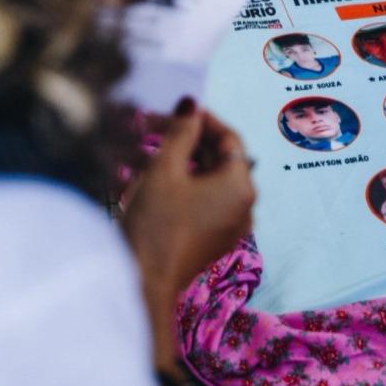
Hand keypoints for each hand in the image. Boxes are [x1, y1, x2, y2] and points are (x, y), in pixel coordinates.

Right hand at [123, 100, 255, 371]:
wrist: (143, 283)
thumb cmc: (156, 222)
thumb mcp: (165, 168)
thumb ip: (181, 131)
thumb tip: (193, 103)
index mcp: (241, 185)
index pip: (229, 138)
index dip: (201, 120)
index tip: (173, 110)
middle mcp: (244, 206)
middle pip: (218, 159)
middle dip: (185, 141)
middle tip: (151, 129)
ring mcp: (230, 227)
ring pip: (206, 181)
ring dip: (177, 163)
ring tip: (142, 154)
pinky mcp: (212, 241)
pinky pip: (200, 203)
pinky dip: (179, 187)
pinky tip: (147, 181)